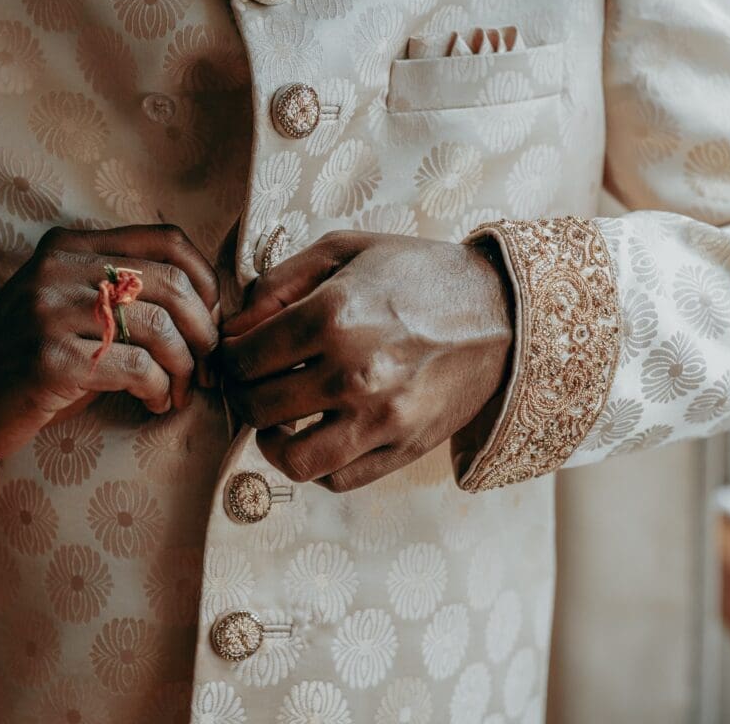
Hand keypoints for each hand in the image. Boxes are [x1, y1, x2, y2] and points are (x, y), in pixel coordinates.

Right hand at [0, 225, 218, 460]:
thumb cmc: (25, 358)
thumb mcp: (69, 307)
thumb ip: (120, 292)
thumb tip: (205, 306)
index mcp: (69, 246)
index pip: (166, 239)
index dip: (205, 280)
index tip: (211, 319)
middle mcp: (59, 269)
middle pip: (171, 284)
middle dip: (204, 332)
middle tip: (208, 367)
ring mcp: (51, 313)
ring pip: (159, 327)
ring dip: (185, 368)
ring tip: (180, 392)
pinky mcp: (51, 361)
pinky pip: (136, 368)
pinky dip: (159, 389)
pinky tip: (154, 403)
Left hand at [221, 231, 512, 491]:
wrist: (501, 313)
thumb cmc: (417, 275)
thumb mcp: (345, 250)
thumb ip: (279, 281)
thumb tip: (235, 324)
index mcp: (332, 315)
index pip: (243, 357)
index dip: (227, 357)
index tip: (234, 355)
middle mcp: (353, 372)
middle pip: (257, 407)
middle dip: (243, 394)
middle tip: (251, 384)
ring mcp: (380, 417)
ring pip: (291, 459)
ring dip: (271, 442)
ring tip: (278, 420)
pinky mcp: (403, 448)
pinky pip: (336, 480)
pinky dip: (317, 465)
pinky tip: (318, 434)